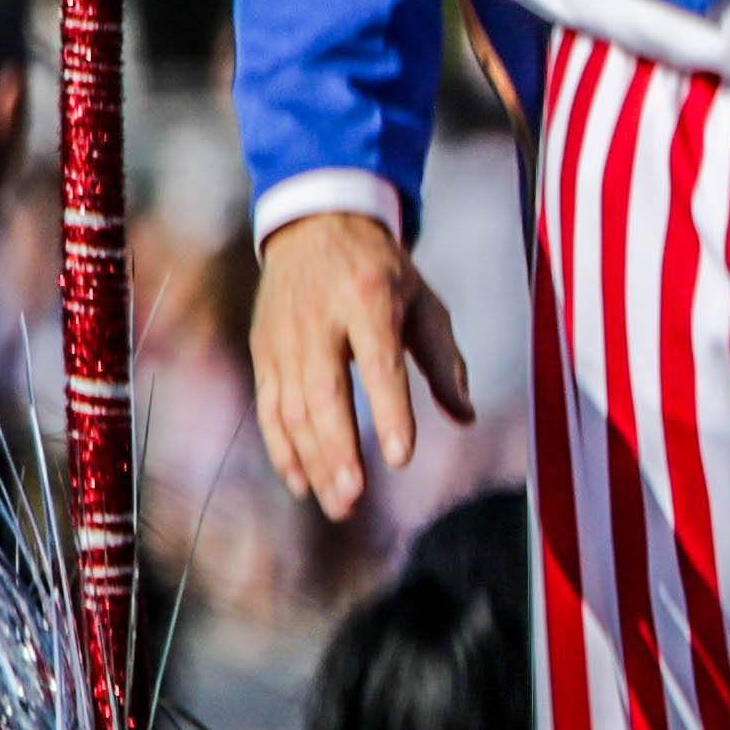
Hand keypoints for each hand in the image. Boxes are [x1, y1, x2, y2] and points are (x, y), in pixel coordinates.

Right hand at [250, 211, 475, 523]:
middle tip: (355, 498)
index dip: (388, 411)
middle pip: (324, 392)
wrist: (315, 226)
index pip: (378, 362)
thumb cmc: (380, 271)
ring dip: (313, 461)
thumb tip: (465, 417)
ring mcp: (284, 337)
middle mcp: (319, 319)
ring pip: (292, 408)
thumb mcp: (422, 301)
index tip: (400, 457)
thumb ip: (443, 361)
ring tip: (337, 502)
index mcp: (368, 299)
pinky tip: (301, 482)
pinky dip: (283, 448)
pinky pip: (269, 408)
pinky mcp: (263, 351)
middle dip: (337, 449)